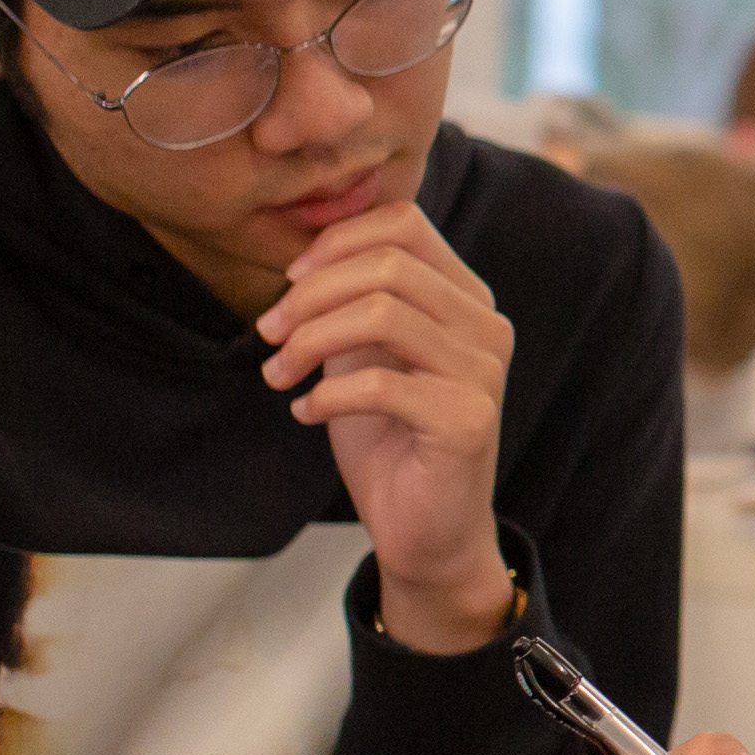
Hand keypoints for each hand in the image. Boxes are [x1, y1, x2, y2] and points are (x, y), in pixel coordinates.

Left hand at [259, 197, 513, 646]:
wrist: (425, 530)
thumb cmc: (391, 440)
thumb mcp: (364, 356)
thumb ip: (352, 305)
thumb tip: (303, 259)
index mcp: (465, 298)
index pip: (405, 224)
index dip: (336, 241)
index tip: (289, 281)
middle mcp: (486, 326)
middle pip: (387, 265)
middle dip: (310, 295)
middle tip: (268, 334)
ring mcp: (483, 372)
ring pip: (382, 314)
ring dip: (310, 340)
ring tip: (278, 373)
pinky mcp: (468, 420)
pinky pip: (382, 385)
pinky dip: (326, 396)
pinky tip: (305, 412)